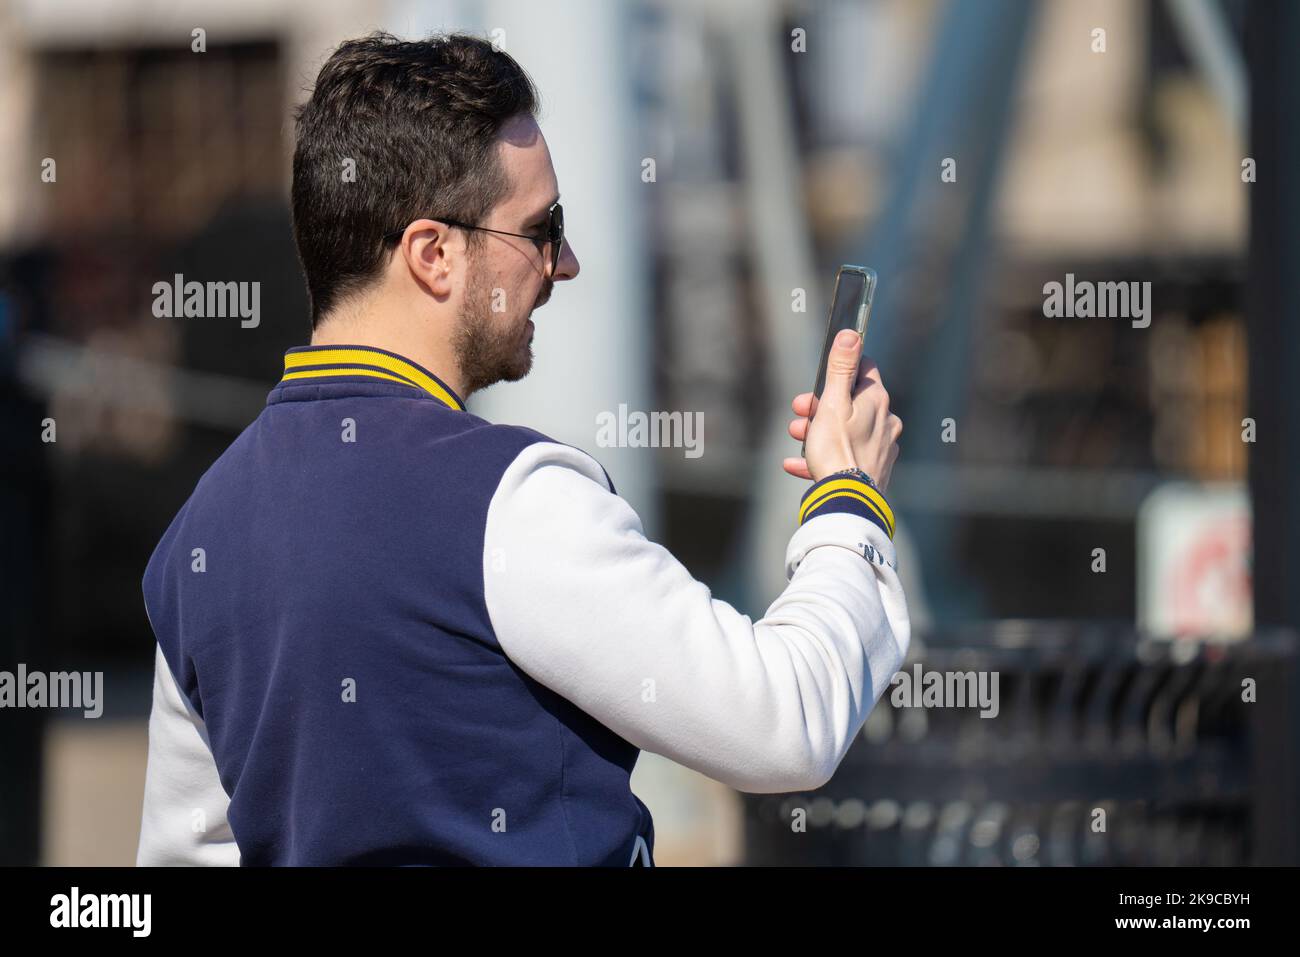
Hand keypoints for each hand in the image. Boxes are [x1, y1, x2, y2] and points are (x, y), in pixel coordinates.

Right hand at [782, 330, 901, 489]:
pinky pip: (845, 458)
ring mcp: (881, 448)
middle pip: (851, 403)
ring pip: (846, 431)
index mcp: (877, 400)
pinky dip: (822, 457)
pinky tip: (797, 464)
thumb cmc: (837, 449)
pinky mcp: (873, 471)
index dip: (839, 371)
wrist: (847, 499)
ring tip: (796, 439)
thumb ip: (841, 368)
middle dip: (820, 406)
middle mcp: (885, 421)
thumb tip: (851, 334)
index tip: (819, 382)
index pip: (864, 369)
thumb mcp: (833, 402)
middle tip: (798, 413)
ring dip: (818, 431)